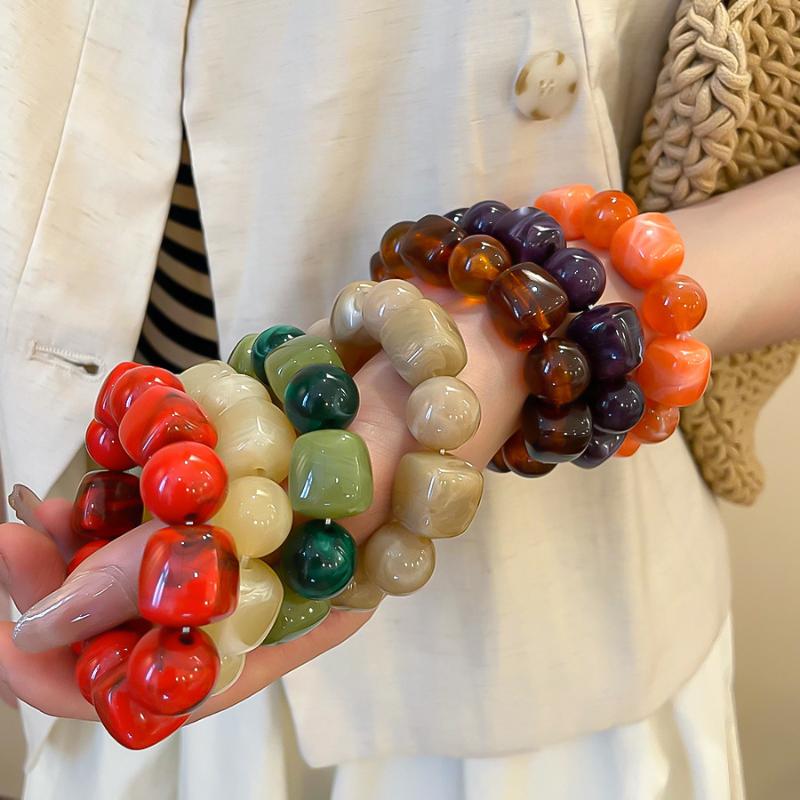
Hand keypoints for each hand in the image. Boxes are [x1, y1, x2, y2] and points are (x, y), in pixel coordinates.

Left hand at [1, 281, 534, 722]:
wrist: (449, 343)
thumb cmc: (424, 422)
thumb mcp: (332, 492)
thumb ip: (202, 564)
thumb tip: (59, 623)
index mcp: (306, 616)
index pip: (183, 687)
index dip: (88, 681)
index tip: (12, 643)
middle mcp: (271, 578)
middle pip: (147, 625)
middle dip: (65, 598)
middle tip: (9, 548)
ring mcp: (248, 520)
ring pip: (141, 556)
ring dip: (77, 538)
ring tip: (26, 515)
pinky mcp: (233, 464)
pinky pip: (154, 490)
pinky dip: (112, 479)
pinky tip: (89, 460)